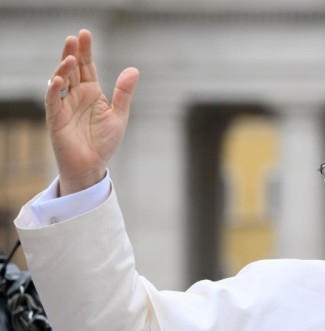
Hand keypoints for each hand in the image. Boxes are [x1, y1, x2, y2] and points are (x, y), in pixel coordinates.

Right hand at [45, 29, 138, 195]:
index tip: (85, 33)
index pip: (87, 66)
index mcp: (92, 92)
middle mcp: (76, 95)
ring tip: (71, 58)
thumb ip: (124, 93)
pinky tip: (58, 79)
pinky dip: (54, 90)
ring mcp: (64, 105)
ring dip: (64, 69)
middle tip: (74, 38)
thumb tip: (134, 69)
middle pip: (72, 69)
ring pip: (61, 81)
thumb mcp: (119, 115)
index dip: (86, 50)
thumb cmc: (104, 141)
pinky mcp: (55, 118)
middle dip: (72, 53)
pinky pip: (53, 101)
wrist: (92, 165)